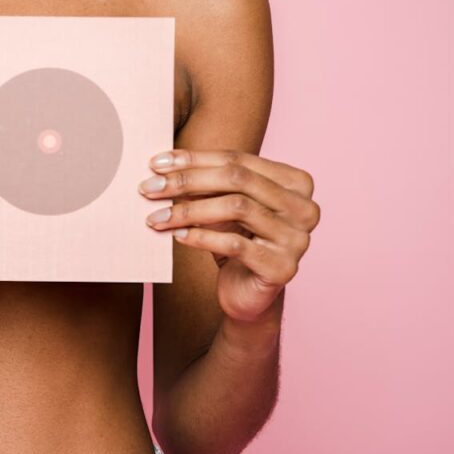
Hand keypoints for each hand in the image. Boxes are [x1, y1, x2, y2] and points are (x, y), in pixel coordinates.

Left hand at [138, 149, 319, 322]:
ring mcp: (298, 238)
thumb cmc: (237, 240)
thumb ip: (209, 182)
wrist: (249, 294)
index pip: (238, 160)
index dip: (194, 159)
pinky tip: (177, 235)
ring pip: (236, 208)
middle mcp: (304, 207)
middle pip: (237, 179)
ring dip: (188, 210)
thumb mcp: (224, 205)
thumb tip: (163, 166)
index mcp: (296, 182)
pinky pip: (235, 244)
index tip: (155, 164)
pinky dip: (201, 237)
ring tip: (156, 216)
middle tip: (149, 188)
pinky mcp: (283, 268)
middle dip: (187, 181)